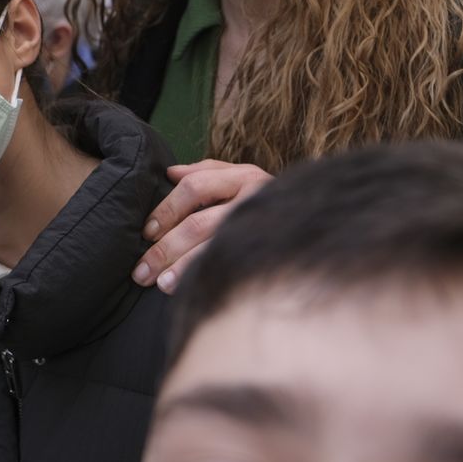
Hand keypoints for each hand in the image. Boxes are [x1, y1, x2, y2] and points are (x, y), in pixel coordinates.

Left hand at [133, 159, 271, 292]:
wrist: (321, 217)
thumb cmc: (267, 198)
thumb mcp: (241, 176)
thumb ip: (206, 172)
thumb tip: (170, 172)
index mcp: (244, 176)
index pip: (193, 187)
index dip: (166, 209)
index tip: (146, 233)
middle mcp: (257, 198)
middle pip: (198, 224)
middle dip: (164, 249)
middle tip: (141, 271)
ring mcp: (267, 226)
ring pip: (214, 248)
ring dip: (182, 268)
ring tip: (161, 284)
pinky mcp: (275, 251)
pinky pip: (234, 265)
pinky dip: (207, 276)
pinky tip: (190, 289)